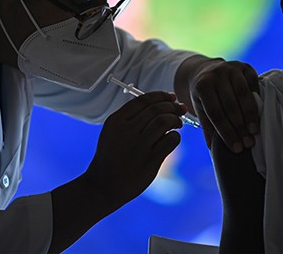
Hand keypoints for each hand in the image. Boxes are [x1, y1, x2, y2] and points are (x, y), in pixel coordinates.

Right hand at [83, 91, 184, 209]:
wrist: (102, 186)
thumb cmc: (111, 157)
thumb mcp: (112, 133)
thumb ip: (131, 119)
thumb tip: (161, 105)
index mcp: (116, 121)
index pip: (142, 100)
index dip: (160, 96)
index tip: (171, 97)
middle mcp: (126, 131)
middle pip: (155, 109)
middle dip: (172, 106)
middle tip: (180, 109)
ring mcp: (137, 147)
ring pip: (163, 122)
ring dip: (175, 119)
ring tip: (178, 123)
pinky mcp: (149, 161)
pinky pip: (169, 141)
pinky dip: (176, 136)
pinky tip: (174, 138)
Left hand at [183, 58, 259, 151]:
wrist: (206, 70)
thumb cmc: (204, 96)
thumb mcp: (201, 109)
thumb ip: (208, 128)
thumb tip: (215, 152)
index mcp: (203, 85)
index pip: (216, 113)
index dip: (226, 132)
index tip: (236, 148)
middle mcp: (217, 74)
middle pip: (230, 104)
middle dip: (240, 127)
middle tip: (248, 143)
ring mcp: (231, 67)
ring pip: (243, 94)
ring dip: (250, 115)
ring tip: (254, 132)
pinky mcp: (245, 66)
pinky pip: (253, 83)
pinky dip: (257, 98)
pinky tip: (259, 113)